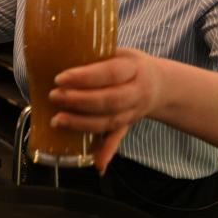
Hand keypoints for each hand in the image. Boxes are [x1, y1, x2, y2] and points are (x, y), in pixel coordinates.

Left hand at [49, 48, 163, 173]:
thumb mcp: (119, 52)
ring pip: (110, 121)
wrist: (161, 85)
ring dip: (83, 124)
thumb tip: (60, 55)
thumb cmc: (131, 65)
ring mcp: (134, 111)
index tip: (60, 78)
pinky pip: (118, 139)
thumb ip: (96, 57)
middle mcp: (137, 91)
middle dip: (80, 101)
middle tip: (55, 97)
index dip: (85, 77)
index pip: (109, 73)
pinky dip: (107, 152)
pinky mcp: (128, 125)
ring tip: (58, 120)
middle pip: (109, 100)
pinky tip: (97, 164)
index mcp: (133, 68)